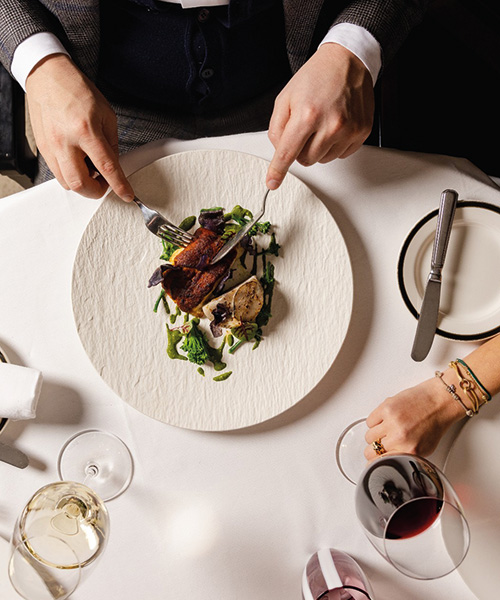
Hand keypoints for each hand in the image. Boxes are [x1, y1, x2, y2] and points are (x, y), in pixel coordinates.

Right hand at [26, 54, 133, 200]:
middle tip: (104, 183)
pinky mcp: (42, 148)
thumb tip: (114, 165)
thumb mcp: (106, 115)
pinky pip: (57, 172)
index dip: (118, 185)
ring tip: (90, 169)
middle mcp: (65, 141)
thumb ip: (112, 144)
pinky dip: (71, 174)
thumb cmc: (76, 91)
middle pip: (80, 184)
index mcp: (86, 130)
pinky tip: (78, 162)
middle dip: (96, 191)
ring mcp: (50, 146)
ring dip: (82, 183)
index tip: (127, 195)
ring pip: (66, 183)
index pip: (106, 167)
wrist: (48, 76)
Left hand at [266, 43, 373, 189]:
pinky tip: (335, 125)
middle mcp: (330, 124)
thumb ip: (276, 128)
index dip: (278, 170)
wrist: (347, 61)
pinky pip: (340, 154)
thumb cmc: (316, 77)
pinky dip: (334, 144)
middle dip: (301, 149)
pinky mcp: (361, 132)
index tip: (272, 182)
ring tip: (322, 122)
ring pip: (323, 160)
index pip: (287, 153)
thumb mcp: (285, 98)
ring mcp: (348, 130)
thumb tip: (279, 152)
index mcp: (307, 115)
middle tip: (305, 128)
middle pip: (305, 161)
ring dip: (318, 147)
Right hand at [364, 376, 465, 460]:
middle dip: (374, 449)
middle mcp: (399, 437)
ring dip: (375, 434)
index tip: (373, 460)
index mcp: (410, 450)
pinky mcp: (386, 407)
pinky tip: (385, 419)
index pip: (380, 462)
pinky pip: (370, 421)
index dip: (375, 462)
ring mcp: (392, 422)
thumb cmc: (434, 422)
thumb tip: (387, 459)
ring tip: (386, 429)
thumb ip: (404, 455)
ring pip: (369, 436)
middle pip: (370, 450)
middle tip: (380, 444)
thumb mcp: (424, 448)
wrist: (439, 401)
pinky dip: (375, 421)